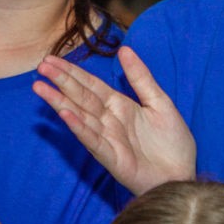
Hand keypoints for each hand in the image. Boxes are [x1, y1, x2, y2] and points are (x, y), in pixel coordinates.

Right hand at [34, 46, 194, 195]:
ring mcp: (108, 139)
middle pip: (80, 97)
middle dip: (60, 81)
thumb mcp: (159, 102)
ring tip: (41, 87)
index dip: (71, 72)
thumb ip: (141, 77)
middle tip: (41, 67)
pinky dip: (79, 128)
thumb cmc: (173, 143)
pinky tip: (65, 114)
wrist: (183, 174)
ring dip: (60, 102)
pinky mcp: (112, 158)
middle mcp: (109, 121)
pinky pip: (93, 141)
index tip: (51, 60)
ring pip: (80, 116)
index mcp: (119, 106)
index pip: (90, 85)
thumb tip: (124, 49)